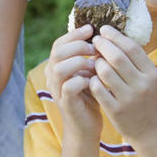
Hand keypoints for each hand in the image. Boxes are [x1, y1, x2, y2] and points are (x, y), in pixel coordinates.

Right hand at [45, 25, 101, 139]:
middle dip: (77, 45)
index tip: (91, 29)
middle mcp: (53, 77)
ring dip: (79, 62)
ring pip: (59, 68)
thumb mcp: (90, 73)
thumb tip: (103, 36)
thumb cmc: (91, 96)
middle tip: (94, 47)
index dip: (74, 34)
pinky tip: (94, 80)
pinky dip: (82, 80)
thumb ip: (90, 57)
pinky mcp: (66, 104)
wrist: (87, 127)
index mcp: (57, 67)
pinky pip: (68, 87)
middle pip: (57, 52)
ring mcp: (57, 91)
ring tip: (95, 64)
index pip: (59, 43)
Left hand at [90, 24, 156, 144]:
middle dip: (102, 46)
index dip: (115, 36)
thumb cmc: (147, 99)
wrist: (151, 131)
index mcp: (151, 74)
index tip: (104, 29)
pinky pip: (98, 88)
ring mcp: (128, 99)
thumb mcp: (148, 78)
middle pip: (117, 57)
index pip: (131, 48)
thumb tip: (115, 36)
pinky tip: (92, 77)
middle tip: (95, 41)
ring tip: (94, 60)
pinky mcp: (116, 111)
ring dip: (96, 62)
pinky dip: (92, 80)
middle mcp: (141, 85)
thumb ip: (136, 60)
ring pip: (105, 71)